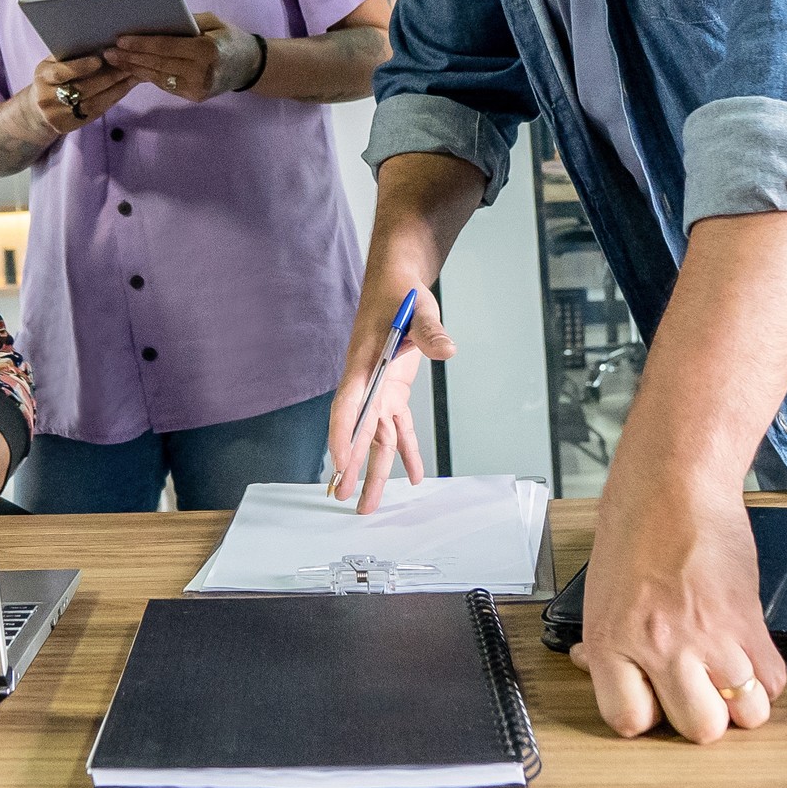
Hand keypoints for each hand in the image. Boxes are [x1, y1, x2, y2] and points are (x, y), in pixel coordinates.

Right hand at [23, 52, 132, 139]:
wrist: (39, 109)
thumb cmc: (52, 78)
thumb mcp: (52, 64)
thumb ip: (70, 56)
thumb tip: (101, 43)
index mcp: (43, 77)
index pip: (61, 72)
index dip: (81, 66)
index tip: (100, 59)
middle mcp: (47, 98)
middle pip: (82, 89)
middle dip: (108, 77)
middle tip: (128, 65)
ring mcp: (57, 115)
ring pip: (92, 103)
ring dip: (116, 88)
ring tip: (133, 75)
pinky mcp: (68, 126)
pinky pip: (96, 112)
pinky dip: (113, 99)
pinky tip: (125, 88)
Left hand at [107, 12, 260, 102]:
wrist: (250, 66)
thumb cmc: (229, 37)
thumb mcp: (212, 22)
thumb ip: (186, 21)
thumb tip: (153, 20)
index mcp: (207, 49)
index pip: (167, 47)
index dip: (141, 44)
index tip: (120, 40)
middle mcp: (202, 71)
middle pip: (158, 64)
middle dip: (130, 58)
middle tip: (107, 52)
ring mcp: (198, 87)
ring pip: (158, 77)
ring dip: (134, 69)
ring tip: (114, 61)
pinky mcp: (194, 96)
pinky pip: (166, 85)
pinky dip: (148, 76)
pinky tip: (132, 69)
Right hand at [325, 282, 455, 512]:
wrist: (397, 284)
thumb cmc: (401, 295)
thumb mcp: (419, 310)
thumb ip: (430, 332)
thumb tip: (447, 348)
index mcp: (363, 364)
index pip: (348, 404)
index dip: (343, 435)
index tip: (339, 463)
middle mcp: (367, 383)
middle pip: (358, 430)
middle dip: (352, 465)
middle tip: (344, 496)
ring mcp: (379, 390)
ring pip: (376, 437)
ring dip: (374, 469)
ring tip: (368, 504)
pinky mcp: (393, 391)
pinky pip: (397, 428)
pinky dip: (405, 451)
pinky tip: (414, 476)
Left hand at [571, 474, 786, 742]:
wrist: (675, 484)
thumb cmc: (634, 528)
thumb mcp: (600, 592)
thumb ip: (605, 640)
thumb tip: (595, 668)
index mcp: (610, 642)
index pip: (629, 721)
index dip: (646, 715)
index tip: (653, 699)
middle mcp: (659, 647)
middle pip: (699, 729)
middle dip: (703, 716)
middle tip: (698, 688)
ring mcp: (708, 638)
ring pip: (746, 715)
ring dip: (742, 701)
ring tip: (728, 674)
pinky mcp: (748, 621)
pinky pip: (773, 680)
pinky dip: (766, 677)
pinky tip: (747, 653)